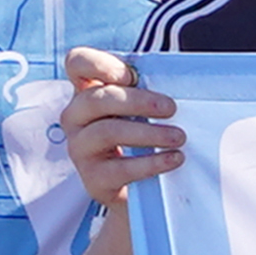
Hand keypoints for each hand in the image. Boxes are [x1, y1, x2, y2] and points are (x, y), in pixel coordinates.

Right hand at [56, 46, 182, 211]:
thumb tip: (179, 82)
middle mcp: (76, 117)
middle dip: (138, 101)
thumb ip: (147, 93)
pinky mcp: (93, 178)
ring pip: (107, 132)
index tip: (131, 76)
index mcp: (87, 92)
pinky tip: (174, 159)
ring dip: (149, 133)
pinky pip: (121, 168)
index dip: (100, 64)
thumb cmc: (141, 140)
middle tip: (171, 108)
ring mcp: (80, 148)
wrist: (136, 191)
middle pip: (97, 98)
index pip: (77, 63)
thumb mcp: (140, 111)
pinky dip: (151, 162)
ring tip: (179, 137)